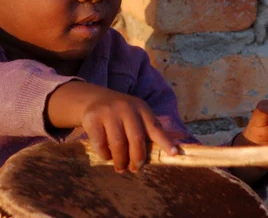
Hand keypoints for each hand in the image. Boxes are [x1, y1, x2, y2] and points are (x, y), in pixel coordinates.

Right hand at [47, 81, 176, 172]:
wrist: (94, 99)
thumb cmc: (121, 113)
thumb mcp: (137, 114)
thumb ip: (149, 129)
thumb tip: (171, 151)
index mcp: (141, 108)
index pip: (155, 126)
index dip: (165, 141)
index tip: (174, 153)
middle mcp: (126, 107)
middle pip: (136, 138)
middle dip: (137, 158)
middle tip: (135, 169)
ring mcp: (108, 112)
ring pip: (118, 143)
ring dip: (120, 160)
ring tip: (121, 167)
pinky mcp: (93, 118)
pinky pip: (100, 144)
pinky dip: (105, 155)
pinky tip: (107, 156)